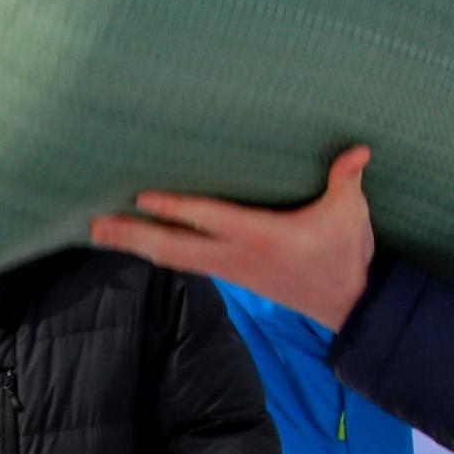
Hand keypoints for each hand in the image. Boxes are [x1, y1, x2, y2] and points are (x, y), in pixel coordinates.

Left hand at [89, 146, 375, 330]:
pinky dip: (157, 252)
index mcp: (261, 237)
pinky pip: (185, 263)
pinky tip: (137, 242)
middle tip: (95, 225)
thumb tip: (358, 150)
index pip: (209, 219)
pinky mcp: (230, 275)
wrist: (347, 303)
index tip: (142, 198)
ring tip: (100, 233)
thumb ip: (347, 179)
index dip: (175, 209)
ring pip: (173, 259)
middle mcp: (236, 256)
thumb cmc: (345, 253)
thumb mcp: (351, 214)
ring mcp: (229, 269)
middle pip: (174, 248)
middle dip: (134, 236)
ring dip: (136, 246)